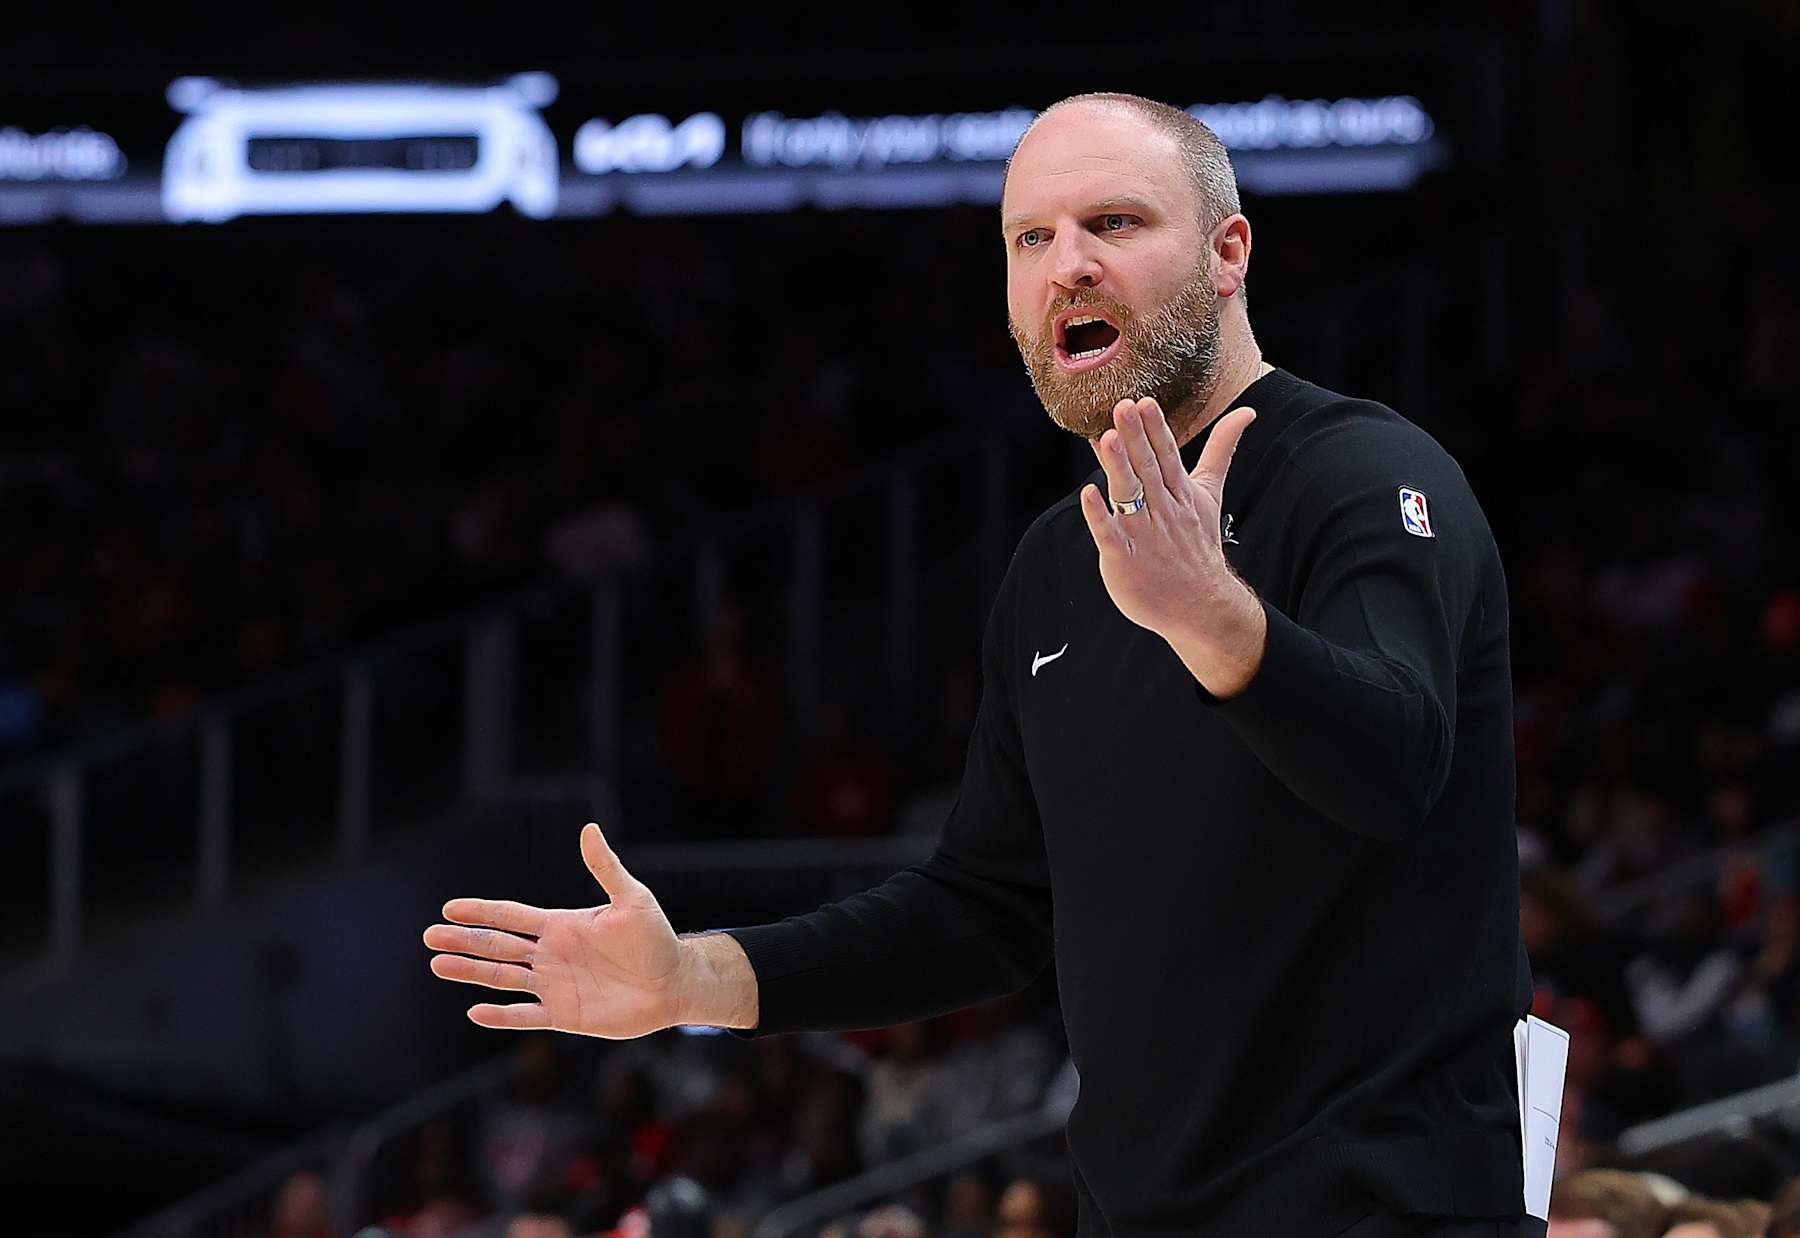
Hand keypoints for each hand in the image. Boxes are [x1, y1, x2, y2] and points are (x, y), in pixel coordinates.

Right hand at [424, 823, 685, 1035]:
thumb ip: (605, 868)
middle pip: (497, 946)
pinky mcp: (564, 1015)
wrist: (674, 982)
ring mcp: (554, 985)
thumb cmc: (656, 939)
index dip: (482, 912)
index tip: (450, 908)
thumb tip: (589, 829)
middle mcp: (551, 954)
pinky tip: (475, 1011)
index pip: (512, 915)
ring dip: (470, 972)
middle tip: (429, 935)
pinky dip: (501, 1015)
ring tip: (437, 964)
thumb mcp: (631, 899)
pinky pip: (525, 1016)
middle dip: (464, 940)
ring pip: (502, 978)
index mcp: (561, 925)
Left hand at [1078, 398, 1263, 693]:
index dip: (1156, 429)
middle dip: (1136, 438)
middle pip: (1148, 469)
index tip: (1145, 402)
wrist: (1201, 604)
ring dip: (1119, 468)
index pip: (1167, 456)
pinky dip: (1100, 516)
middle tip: (1123, 407)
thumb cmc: (1198, 542)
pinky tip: (1088, 494)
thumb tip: (1247, 411)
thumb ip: (1221, 449)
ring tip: (1107, 439)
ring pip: (1130, 496)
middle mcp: (1163, 510)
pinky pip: (1110, 535)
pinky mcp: (1125, 560)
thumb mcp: (1209, 492)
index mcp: (1180, 492)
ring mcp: (1144, 535)